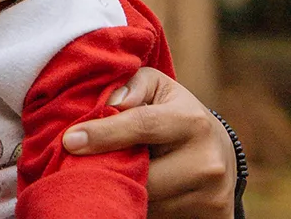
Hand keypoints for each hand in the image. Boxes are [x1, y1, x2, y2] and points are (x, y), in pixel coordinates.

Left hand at [61, 68, 235, 217]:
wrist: (220, 152)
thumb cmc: (175, 113)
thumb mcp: (158, 87)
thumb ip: (133, 86)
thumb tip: (112, 103)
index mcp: (192, 122)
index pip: (141, 126)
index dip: (102, 133)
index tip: (70, 140)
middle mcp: (207, 161)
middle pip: (143, 175)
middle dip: (109, 169)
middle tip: (82, 163)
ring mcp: (212, 195)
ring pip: (148, 201)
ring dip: (123, 190)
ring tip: (113, 173)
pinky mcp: (215, 217)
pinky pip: (161, 217)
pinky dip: (139, 206)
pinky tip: (131, 191)